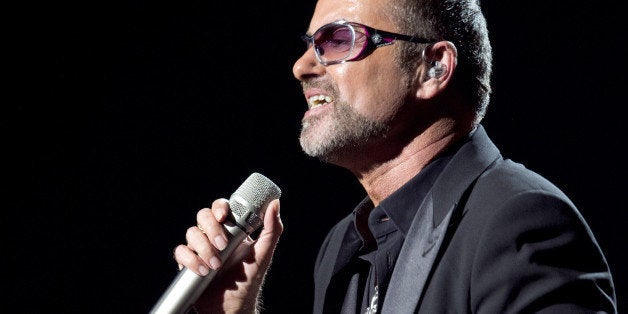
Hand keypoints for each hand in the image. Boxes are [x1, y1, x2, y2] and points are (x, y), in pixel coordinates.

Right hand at [173, 198, 282, 312]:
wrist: (232, 308)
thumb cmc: (249, 282)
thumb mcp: (263, 255)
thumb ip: (272, 230)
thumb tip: (274, 204)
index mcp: (231, 231)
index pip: (222, 209)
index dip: (219, 207)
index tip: (223, 216)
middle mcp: (214, 237)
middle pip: (203, 216)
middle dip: (211, 230)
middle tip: (222, 246)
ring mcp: (200, 249)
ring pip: (191, 233)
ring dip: (203, 248)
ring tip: (216, 266)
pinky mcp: (188, 262)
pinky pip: (180, 252)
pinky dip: (190, 260)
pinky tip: (203, 271)